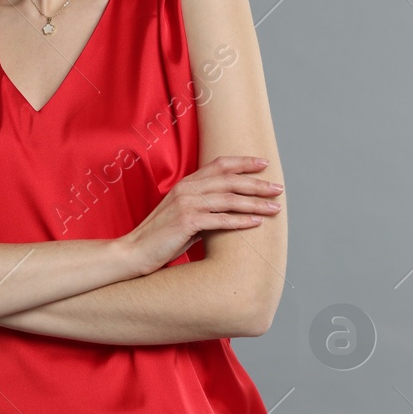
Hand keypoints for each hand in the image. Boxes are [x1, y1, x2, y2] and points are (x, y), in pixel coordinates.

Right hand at [120, 155, 282, 275]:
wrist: (134, 251)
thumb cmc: (160, 237)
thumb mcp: (183, 216)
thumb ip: (203, 210)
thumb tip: (228, 214)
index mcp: (186, 184)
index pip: (219, 165)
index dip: (243, 162)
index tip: (264, 163)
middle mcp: (187, 189)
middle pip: (229, 180)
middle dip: (257, 183)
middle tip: (278, 188)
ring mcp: (186, 205)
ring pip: (229, 199)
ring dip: (255, 203)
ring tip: (275, 208)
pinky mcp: (186, 223)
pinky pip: (220, 220)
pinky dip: (241, 221)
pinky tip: (256, 222)